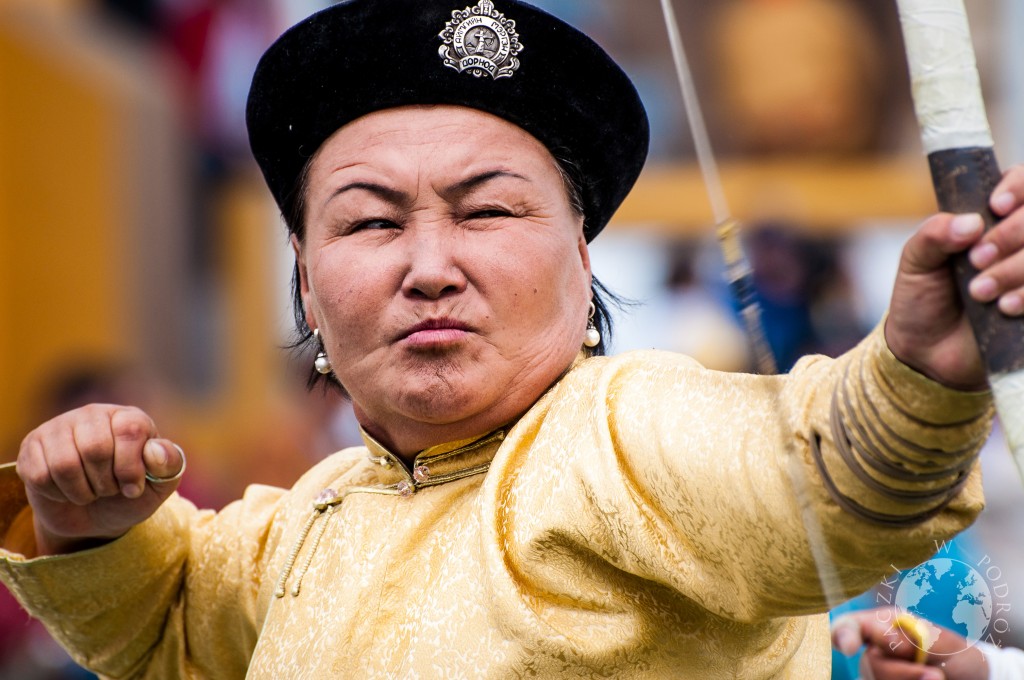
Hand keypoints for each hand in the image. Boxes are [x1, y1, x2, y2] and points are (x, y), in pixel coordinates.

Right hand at [16, 404, 184, 555]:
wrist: (95, 518)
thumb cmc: (130, 494)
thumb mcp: (160, 484)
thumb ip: (169, 465)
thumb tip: (155, 451)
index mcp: (129, 417)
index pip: (130, 431)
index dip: (131, 468)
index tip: (133, 488)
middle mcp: (93, 414)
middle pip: (95, 449)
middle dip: (105, 483)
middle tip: (109, 490)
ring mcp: (59, 427)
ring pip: (65, 464)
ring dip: (82, 492)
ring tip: (90, 491)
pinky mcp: (32, 446)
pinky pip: (40, 476)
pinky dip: (58, 494)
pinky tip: (66, 490)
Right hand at [832, 608, 987, 679]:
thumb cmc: (958, 656)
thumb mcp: (937, 640)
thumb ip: (906, 638)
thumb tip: (883, 642)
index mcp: (883, 627)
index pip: (849, 626)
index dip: (842, 634)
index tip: (850, 648)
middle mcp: (878, 651)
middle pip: (868, 666)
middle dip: (900, 673)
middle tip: (936, 675)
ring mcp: (884, 674)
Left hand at [885, 164, 1023, 389]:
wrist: (926, 352)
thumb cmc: (922, 299)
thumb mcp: (915, 263)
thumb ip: (933, 235)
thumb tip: (971, 223)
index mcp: (990, 218)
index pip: (1023, 181)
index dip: (1018, 187)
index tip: (995, 207)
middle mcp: (1019, 240)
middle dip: (1011, 235)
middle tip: (976, 260)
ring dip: (1016, 268)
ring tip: (979, 293)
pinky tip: (1005, 308)